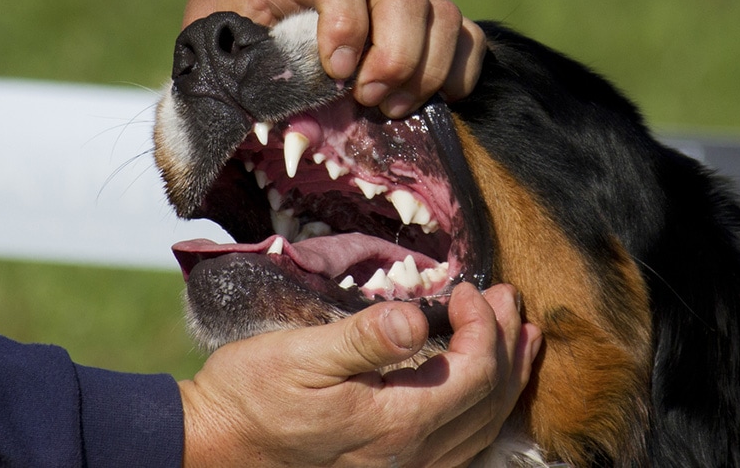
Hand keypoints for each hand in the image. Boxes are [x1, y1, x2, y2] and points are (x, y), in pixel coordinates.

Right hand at [178, 283, 542, 466]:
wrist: (219, 444)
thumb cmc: (254, 394)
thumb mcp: (302, 356)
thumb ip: (365, 339)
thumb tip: (418, 317)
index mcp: (396, 422)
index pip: (472, 373)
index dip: (482, 327)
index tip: (466, 289)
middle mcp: (411, 453)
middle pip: (488, 401)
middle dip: (507, 345)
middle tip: (509, 300)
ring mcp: (403, 465)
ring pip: (481, 425)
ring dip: (507, 378)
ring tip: (521, 341)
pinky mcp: (389, 464)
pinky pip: (460, 441)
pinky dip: (483, 407)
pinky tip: (479, 387)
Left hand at [184, 0, 486, 117]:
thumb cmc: (232, 26)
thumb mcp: (219, 46)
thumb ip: (242, 77)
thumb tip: (286, 137)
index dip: (345, 22)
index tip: (336, 72)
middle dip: (393, 58)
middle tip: (366, 99)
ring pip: (442, 15)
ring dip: (426, 71)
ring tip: (390, 108)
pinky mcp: (423, 21)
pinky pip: (466, 36)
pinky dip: (459, 72)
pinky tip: (430, 99)